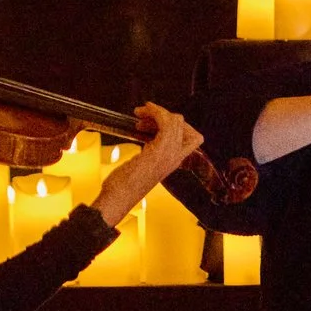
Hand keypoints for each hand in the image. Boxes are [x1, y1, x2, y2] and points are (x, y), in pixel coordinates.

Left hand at [94, 102, 206, 225]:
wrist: (117, 199)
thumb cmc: (123, 186)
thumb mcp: (141, 167)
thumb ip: (148, 155)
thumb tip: (145, 141)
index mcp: (172, 162)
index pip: (192, 138)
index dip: (177, 125)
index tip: (154, 121)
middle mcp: (174, 158)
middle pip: (183, 126)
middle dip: (163, 115)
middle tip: (142, 115)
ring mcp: (168, 155)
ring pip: (176, 122)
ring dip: (156, 112)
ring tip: (139, 114)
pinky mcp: (158, 152)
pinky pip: (166, 123)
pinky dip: (155, 112)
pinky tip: (141, 113)